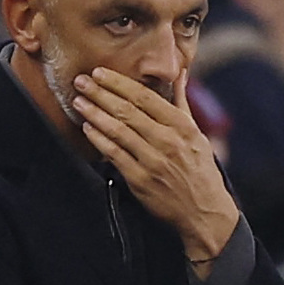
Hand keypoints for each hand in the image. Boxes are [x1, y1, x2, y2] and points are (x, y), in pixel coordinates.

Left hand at [74, 68, 241, 265]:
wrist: (204, 211)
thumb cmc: (200, 170)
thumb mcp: (197, 133)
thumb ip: (182, 102)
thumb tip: (180, 73)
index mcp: (181, 126)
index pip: (144, 97)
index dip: (119, 83)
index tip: (100, 72)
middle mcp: (167, 141)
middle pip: (127, 110)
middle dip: (100, 93)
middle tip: (81, 81)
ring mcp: (153, 161)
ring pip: (118, 130)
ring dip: (95, 113)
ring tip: (79, 101)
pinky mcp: (140, 181)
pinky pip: (115, 155)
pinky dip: (99, 140)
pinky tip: (88, 128)